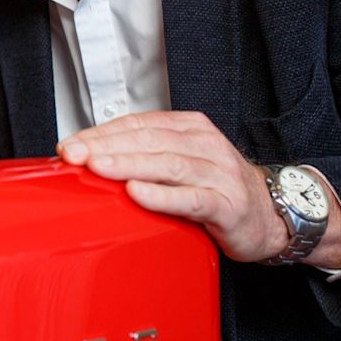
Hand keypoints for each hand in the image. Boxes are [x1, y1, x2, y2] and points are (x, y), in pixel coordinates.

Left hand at [57, 111, 287, 262]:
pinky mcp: (227, 205)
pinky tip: (137, 192)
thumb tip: (88, 158)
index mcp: (189, 128)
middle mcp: (204, 145)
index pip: (138, 124)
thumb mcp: (180, 162)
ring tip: (98, 167)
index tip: (70, 144)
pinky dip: (161, 195)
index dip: (101, 133)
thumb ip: (143, 156)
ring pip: (167, 164)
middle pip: (148, 140)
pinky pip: (191, 198)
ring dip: (128, 165)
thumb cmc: (216, 189)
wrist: (271, 216)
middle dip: (106, 146)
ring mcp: (218, 173)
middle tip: (75, 155)